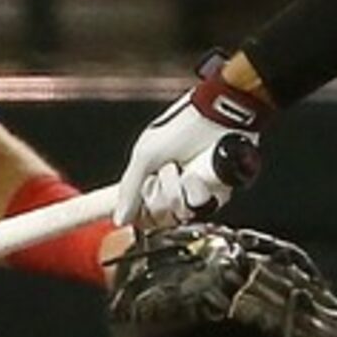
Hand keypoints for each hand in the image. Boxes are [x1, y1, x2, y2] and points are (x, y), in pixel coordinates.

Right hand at [114, 53, 273, 227]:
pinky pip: (201, 206)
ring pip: (180, 213)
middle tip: (166, 168)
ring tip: (182, 167)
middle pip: (160, 217)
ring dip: (178, 188)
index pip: (142, 215)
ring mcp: (196, 194)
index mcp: (154, 180)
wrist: (215, 119)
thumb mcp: (145, 155)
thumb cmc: (181, 127)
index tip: (146, 187)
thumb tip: (120, 218)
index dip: (142, 207)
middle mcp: (175, 190)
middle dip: (161, 191)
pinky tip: (197, 172)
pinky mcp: (216, 195)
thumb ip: (129, 189)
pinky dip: (196, 188)